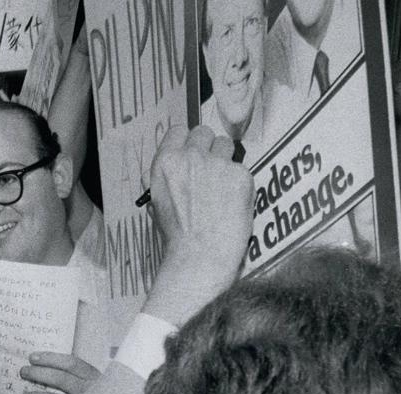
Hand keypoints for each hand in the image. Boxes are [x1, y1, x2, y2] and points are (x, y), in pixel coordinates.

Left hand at [19, 352, 101, 393]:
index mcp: (94, 378)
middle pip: (60, 378)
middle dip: (38, 373)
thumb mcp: (95, 384)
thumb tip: (45, 365)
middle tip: (23, 372)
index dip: (50, 359)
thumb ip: (78, 375)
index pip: (71, 363)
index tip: (32, 357)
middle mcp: (89, 393)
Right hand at [143, 124, 253, 324]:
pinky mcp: (240, 174)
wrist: (200, 256)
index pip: (179, 130)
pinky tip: (234, 203)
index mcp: (165, 163)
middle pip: (205, 132)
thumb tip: (173, 164)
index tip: (193, 154)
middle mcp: (189, 156)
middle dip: (209, 148)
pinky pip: (243, 169)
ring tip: (224, 187)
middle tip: (211, 171)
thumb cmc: (177, 236)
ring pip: (227, 145)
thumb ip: (165, 177)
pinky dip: (241, 184)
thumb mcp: (157, 201)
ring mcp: (216, 163)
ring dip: (227, 160)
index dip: (187, 142)